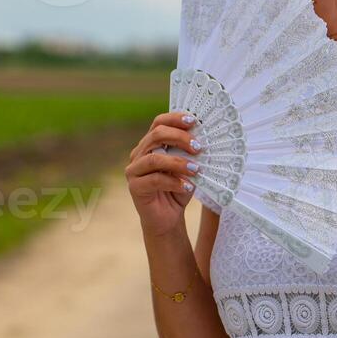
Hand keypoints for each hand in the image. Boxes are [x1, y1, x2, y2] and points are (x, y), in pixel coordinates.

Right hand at [125, 111, 202, 235]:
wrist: (168, 218)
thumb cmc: (178, 189)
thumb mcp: (187, 167)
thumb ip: (189, 153)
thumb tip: (203, 138)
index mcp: (151, 144)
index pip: (159, 123)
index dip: (175, 119)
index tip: (193, 121)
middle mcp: (139, 154)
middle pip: (156, 135)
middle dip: (180, 138)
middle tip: (198, 148)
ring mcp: (134, 170)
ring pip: (154, 158)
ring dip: (179, 162)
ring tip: (196, 169)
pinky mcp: (134, 187)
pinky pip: (154, 180)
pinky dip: (174, 182)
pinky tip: (188, 187)